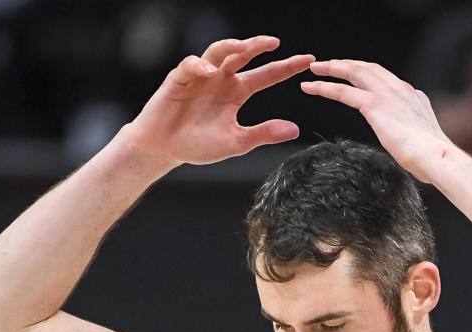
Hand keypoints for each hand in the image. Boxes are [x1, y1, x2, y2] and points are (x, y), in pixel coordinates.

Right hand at [124, 36, 313, 167]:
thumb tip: (295, 129)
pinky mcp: (179, 78)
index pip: (266, 75)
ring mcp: (201, 76)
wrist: (164, 149)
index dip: (286, 67)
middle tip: (275, 42)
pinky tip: (210, 73)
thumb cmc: (198, 144)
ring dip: (230, 47)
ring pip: (218, 52)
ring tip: (244, 47)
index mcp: (237, 92)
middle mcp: (221, 79)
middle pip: (243, 55)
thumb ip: (263, 134)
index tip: (307, 61)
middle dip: (258, 46)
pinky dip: (200, 66)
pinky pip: (191, 65)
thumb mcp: (237, 142)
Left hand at [301, 60, 453, 183]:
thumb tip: (410, 139)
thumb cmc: (431, 158)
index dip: (366, 74)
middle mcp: (400, 88)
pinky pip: (342, 91)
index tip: (354, 74)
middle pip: (368, 68)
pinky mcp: (374, 105)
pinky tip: (310, 87)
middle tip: (328, 65)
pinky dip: (324, 87)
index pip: (385, 78)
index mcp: (412, 96)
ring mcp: (387, 94)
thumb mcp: (423, 138)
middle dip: (347, 64)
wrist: (434, 156)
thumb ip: (413, 131)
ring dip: (332, 69)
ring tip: (315, 70)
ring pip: (353, 72)